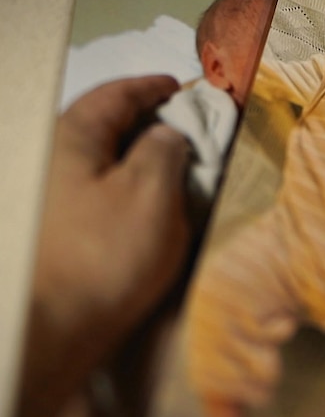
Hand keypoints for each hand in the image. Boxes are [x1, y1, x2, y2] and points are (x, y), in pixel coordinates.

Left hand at [3, 75, 190, 416]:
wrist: (53, 328)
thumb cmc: (104, 257)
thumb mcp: (151, 193)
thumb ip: (166, 151)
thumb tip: (169, 135)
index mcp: (70, 137)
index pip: (116, 94)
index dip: (154, 88)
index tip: (181, 87)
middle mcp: (50, 159)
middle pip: (103, 125)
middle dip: (147, 123)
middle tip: (186, 129)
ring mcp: (47, 195)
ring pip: (99, 161)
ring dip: (136, 159)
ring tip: (173, 170)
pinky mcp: (54, 230)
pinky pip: (95, 192)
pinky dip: (124, 189)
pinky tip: (145, 209)